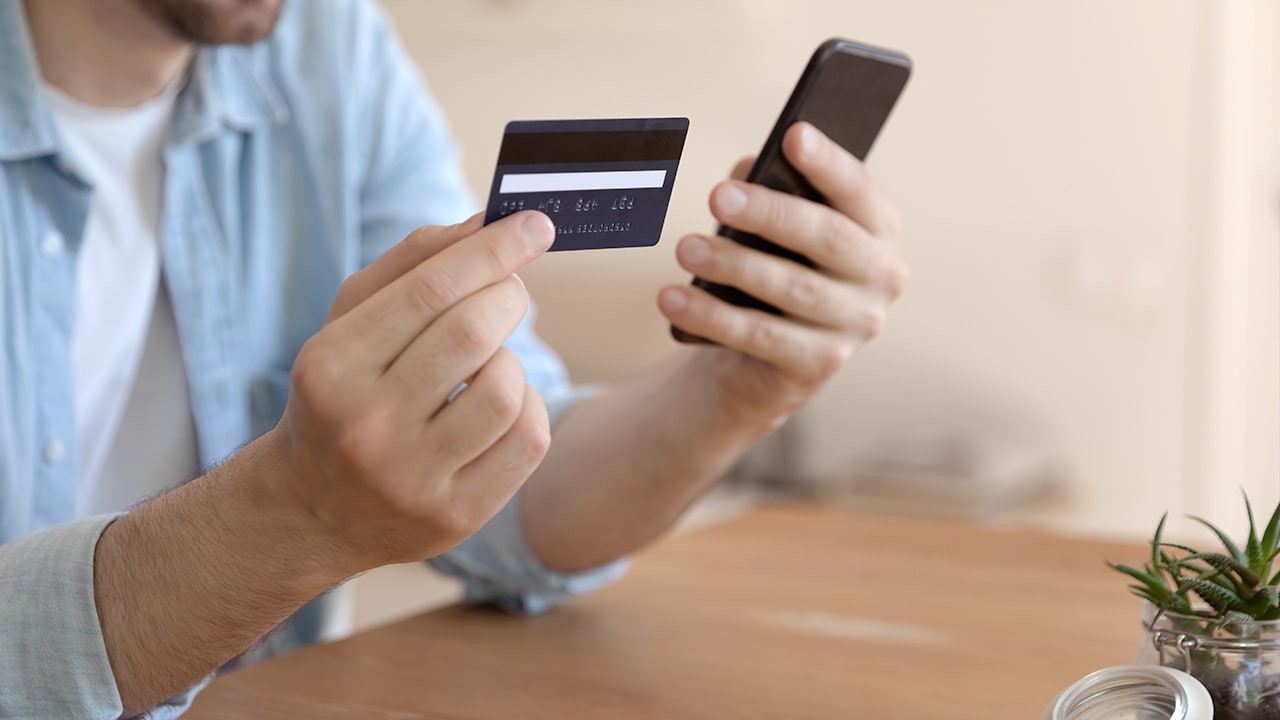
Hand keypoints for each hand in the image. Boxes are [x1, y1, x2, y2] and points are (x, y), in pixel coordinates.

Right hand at [265, 211, 555, 570]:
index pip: (429, 290)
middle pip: (473, 332)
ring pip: (505, 389)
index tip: (534, 223)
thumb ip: (414, 264)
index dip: (492, 249)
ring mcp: (412, 477)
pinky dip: (528, 407)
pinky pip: (528, 440)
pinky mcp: (456, 513)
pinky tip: (500, 406)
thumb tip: (490, 222)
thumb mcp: (350, 323)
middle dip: (507, 296)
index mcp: (332, 365)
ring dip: (512, 360)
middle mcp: (367, 424)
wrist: (311, 512)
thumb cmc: (342, 394)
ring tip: (488, 363)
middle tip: (507, 292)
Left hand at [660, 122, 907, 428]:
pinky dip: (712, 316)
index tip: (793, 134)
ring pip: (792, 288)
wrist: (762, 359)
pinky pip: (762, 336)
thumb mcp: (770, 228)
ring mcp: (856, 326)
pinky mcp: (820, 366)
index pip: (858, 189)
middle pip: (826, 238)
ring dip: (733, 265)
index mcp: (878, 229)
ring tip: (685, 248)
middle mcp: (881, 277)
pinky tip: (672, 298)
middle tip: (718, 196)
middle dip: (770, 213)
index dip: (827, 163)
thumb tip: (744, 176)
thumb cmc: (771, 270)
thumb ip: (766, 192)